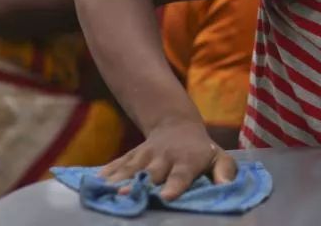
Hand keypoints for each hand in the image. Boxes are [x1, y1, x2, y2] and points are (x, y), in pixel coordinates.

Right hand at [98, 120, 237, 200]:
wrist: (177, 125)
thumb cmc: (201, 151)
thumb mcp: (219, 158)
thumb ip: (224, 171)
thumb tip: (226, 186)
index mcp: (187, 160)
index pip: (181, 174)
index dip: (175, 185)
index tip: (167, 196)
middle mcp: (165, 157)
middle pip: (151, 172)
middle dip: (139, 183)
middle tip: (125, 193)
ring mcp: (146, 155)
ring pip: (131, 168)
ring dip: (119, 178)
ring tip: (107, 190)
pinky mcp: (131, 155)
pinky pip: (117, 163)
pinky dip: (106, 172)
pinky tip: (94, 181)